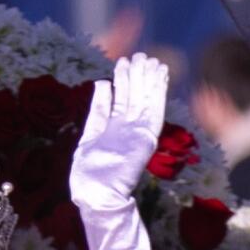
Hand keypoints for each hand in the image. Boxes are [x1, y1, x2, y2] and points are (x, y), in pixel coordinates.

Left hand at [69, 53, 168, 214]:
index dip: (122, 81)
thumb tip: (102, 84)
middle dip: (137, 75)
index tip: (123, 62)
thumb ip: (98, 111)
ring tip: (151, 59)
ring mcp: (137, 133)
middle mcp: (127, 129)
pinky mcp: (146, 138)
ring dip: (150, 79)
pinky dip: (159, 93)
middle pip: (134, 96)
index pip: (121, 99)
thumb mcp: (88, 135)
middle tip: (140, 54)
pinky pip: (154, 110)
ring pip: (146, 100)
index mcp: (112, 128)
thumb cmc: (88, 174)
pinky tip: (160, 76)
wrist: (96, 195)